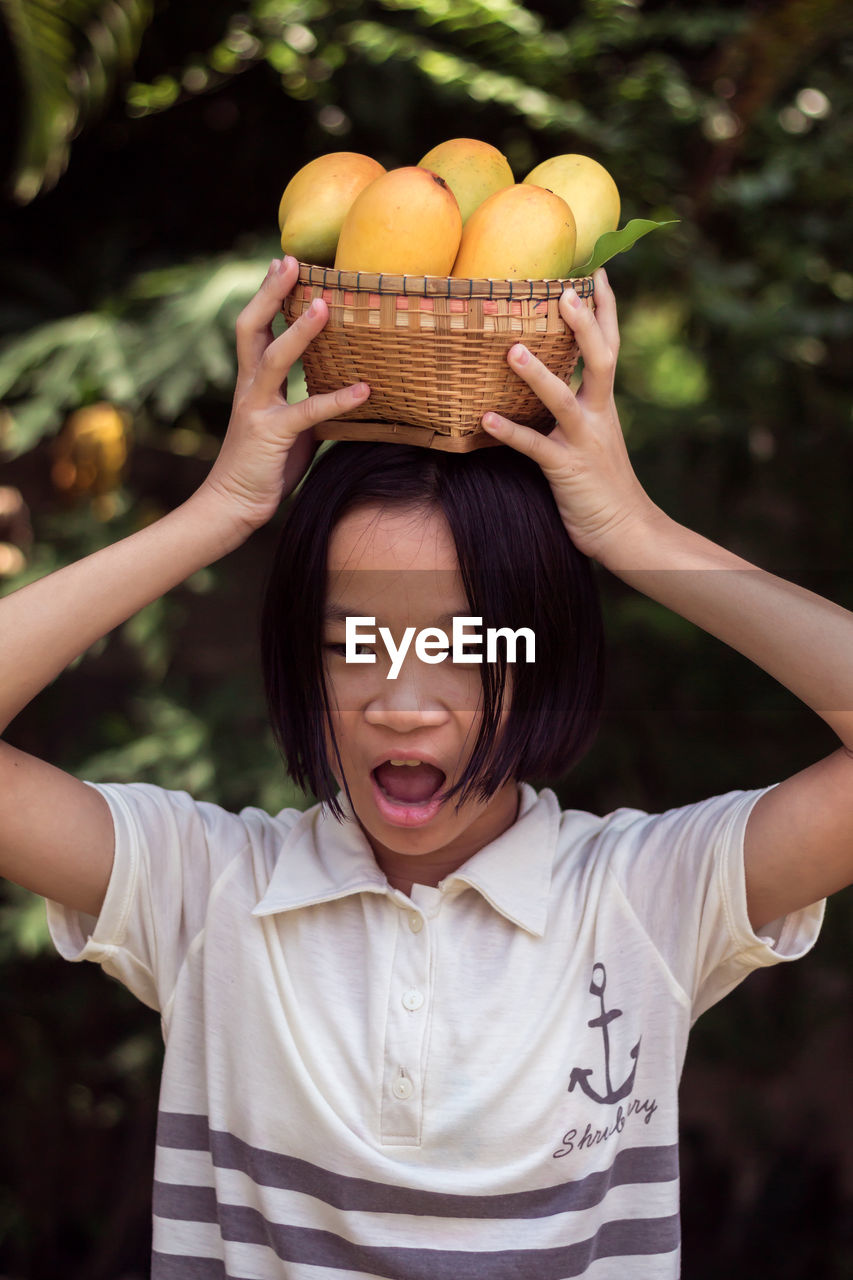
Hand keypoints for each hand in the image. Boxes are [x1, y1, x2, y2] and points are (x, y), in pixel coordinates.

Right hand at [199, 256, 369, 534]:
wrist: (231, 506)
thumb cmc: (263, 468)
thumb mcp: (289, 430)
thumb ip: (307, 408)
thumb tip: (341, 395)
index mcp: (251, 384)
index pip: (254, 329)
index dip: (266, 295)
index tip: (282, 264)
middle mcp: (250, 389)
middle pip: (251, 328)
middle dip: (269, 292)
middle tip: (290, 261)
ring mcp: (257, 410)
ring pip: (274, 359)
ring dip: (299, 331)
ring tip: (324, 305)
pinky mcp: (272, 435)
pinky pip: (307, 411)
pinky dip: (337, 399)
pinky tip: (365, 390)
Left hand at [481, 268, 657, 562]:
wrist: (627, 532)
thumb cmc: (601, 485)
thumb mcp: (592, 439)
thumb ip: (572, 411)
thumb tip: (542, 384)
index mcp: (604, 405)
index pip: (609, 347)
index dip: (605, 310)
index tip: (597, 272)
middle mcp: (598, 416)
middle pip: (599, 360)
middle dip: (584, 324)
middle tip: (564, 291)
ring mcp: (583, 443)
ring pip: (562, 401)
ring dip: (538, 375)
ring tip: (512, 349)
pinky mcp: (567, 471)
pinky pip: (535, 448)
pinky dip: (511, 433)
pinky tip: (485, 420)